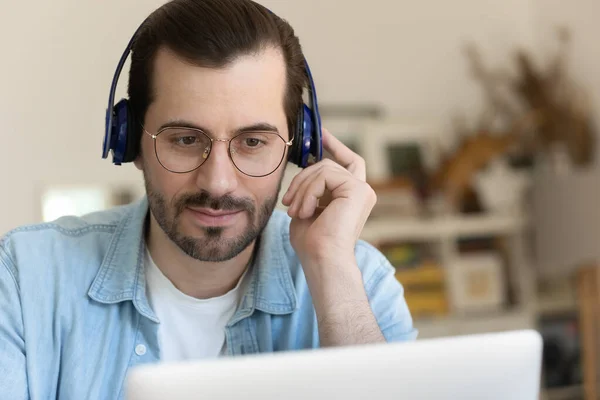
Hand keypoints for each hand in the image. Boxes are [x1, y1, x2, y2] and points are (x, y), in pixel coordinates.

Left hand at [281, 128, 376, 266]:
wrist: (322, 261)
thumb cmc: (312, 244)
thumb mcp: (307, 208)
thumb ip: (310, 189)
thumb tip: (302, 170)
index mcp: (352, 196)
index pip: (347, 161)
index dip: (334, 145)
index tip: (320, 132)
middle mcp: (362, 191)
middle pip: (327, 164)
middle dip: (302, 178)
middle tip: (287, 201)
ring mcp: (362, 189)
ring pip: (323, 168)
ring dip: (301, 189)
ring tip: (294, 211)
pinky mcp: (358, 190)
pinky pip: (325, 175)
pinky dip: (309, 192)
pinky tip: (306, 211)